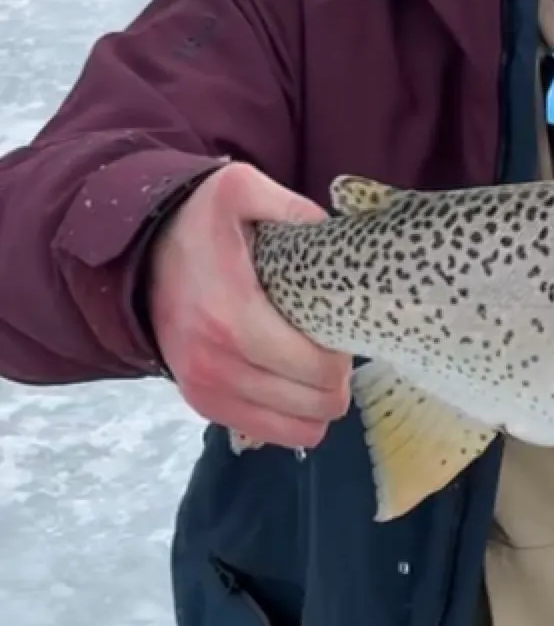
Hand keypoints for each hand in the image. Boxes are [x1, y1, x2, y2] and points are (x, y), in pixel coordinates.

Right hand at [146, 162, 351, 449]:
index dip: (343, 356)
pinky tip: (293, 385)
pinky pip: (271, 434)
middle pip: (315, 403)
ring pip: (299, 428)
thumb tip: (329, 232)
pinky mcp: (203, 404)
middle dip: (336, 379)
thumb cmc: (200, 225)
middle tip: (331, 348)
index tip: (339, 331)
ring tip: (314, 367)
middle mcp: (215, 364)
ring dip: (317, 402)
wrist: (138, 256)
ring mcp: (206, 389)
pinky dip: (293, 418)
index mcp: (231, 317)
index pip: (316, 369)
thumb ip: (288, 204)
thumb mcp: (239, 191)